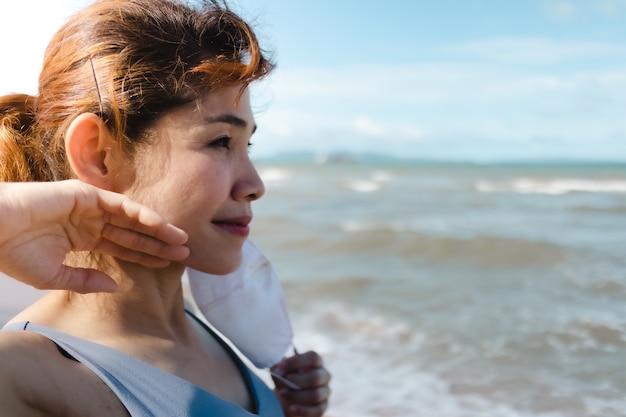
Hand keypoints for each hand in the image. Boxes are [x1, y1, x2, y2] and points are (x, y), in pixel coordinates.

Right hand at [0, 180, 188, 292]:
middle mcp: (89, 222)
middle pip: (132, 233)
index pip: (122, 247)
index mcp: (82, 239)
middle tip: (185, 253)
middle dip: (158, 243)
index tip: (169, 265)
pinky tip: (160, 224)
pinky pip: (120, 204)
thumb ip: (85, 282)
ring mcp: (88, 207)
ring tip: (181, 240)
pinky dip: (141, 213)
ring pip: (132, 218)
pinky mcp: (85, 194)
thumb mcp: (54, 277)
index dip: (146, 255)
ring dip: (157, 228)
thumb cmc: (14, 254)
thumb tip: (114, 285)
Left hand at [271, 350, 330, 416]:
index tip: (281, 367)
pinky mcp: (323, 407)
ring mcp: (325, 392)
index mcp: (316, 362)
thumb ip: (279, 368)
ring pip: (315, 395)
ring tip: (282, 393)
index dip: (297, 361)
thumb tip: (279, 370)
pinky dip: (302, 410)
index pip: (313, 357)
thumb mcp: (281, 371)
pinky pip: (317, 410)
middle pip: (316, 377)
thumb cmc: (286, 380)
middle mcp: (324, 375)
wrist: (287, 398)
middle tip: (283, 380)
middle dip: (297, 380)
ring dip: (296, 395)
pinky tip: (291, 408)